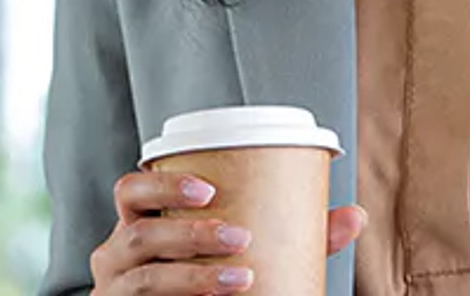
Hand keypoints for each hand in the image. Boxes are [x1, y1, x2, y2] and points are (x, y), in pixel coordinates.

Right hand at [91, 169, 369, 294]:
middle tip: (240, 237)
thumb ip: (294, 237)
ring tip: (240, 277)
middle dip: (189, 233)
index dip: (162, 184)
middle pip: (138, 234)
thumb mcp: (240, 254)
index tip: (209, 189)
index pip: (131, 191)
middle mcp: (117, 255)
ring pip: (144, 278)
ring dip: (193, 276)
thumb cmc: (209, 281)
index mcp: (140, 223)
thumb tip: (355, 216)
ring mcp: (115, 291)